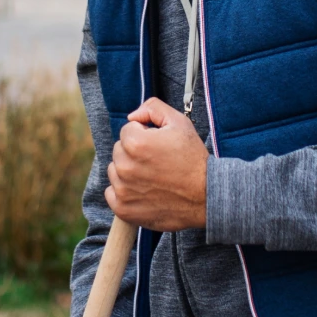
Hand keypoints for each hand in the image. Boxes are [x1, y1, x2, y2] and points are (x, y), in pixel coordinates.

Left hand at [106, 97, 208, 231]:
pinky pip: (111, 193)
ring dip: (128, 171)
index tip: (158, 144)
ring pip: (115, 171)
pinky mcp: (123, 208)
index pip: (127, 130)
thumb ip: (152, 108)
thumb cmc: (193, 158)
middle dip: (134, 152)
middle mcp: (125, 167)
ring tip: (152, 176)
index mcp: (135, 143)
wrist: (205, 195)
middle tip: (157, 160)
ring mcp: (123, 190)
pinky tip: (143, 190)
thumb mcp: (179, 122)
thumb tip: (132, 116)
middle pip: (119, 150)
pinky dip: (124, 192)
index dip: (144, 134)